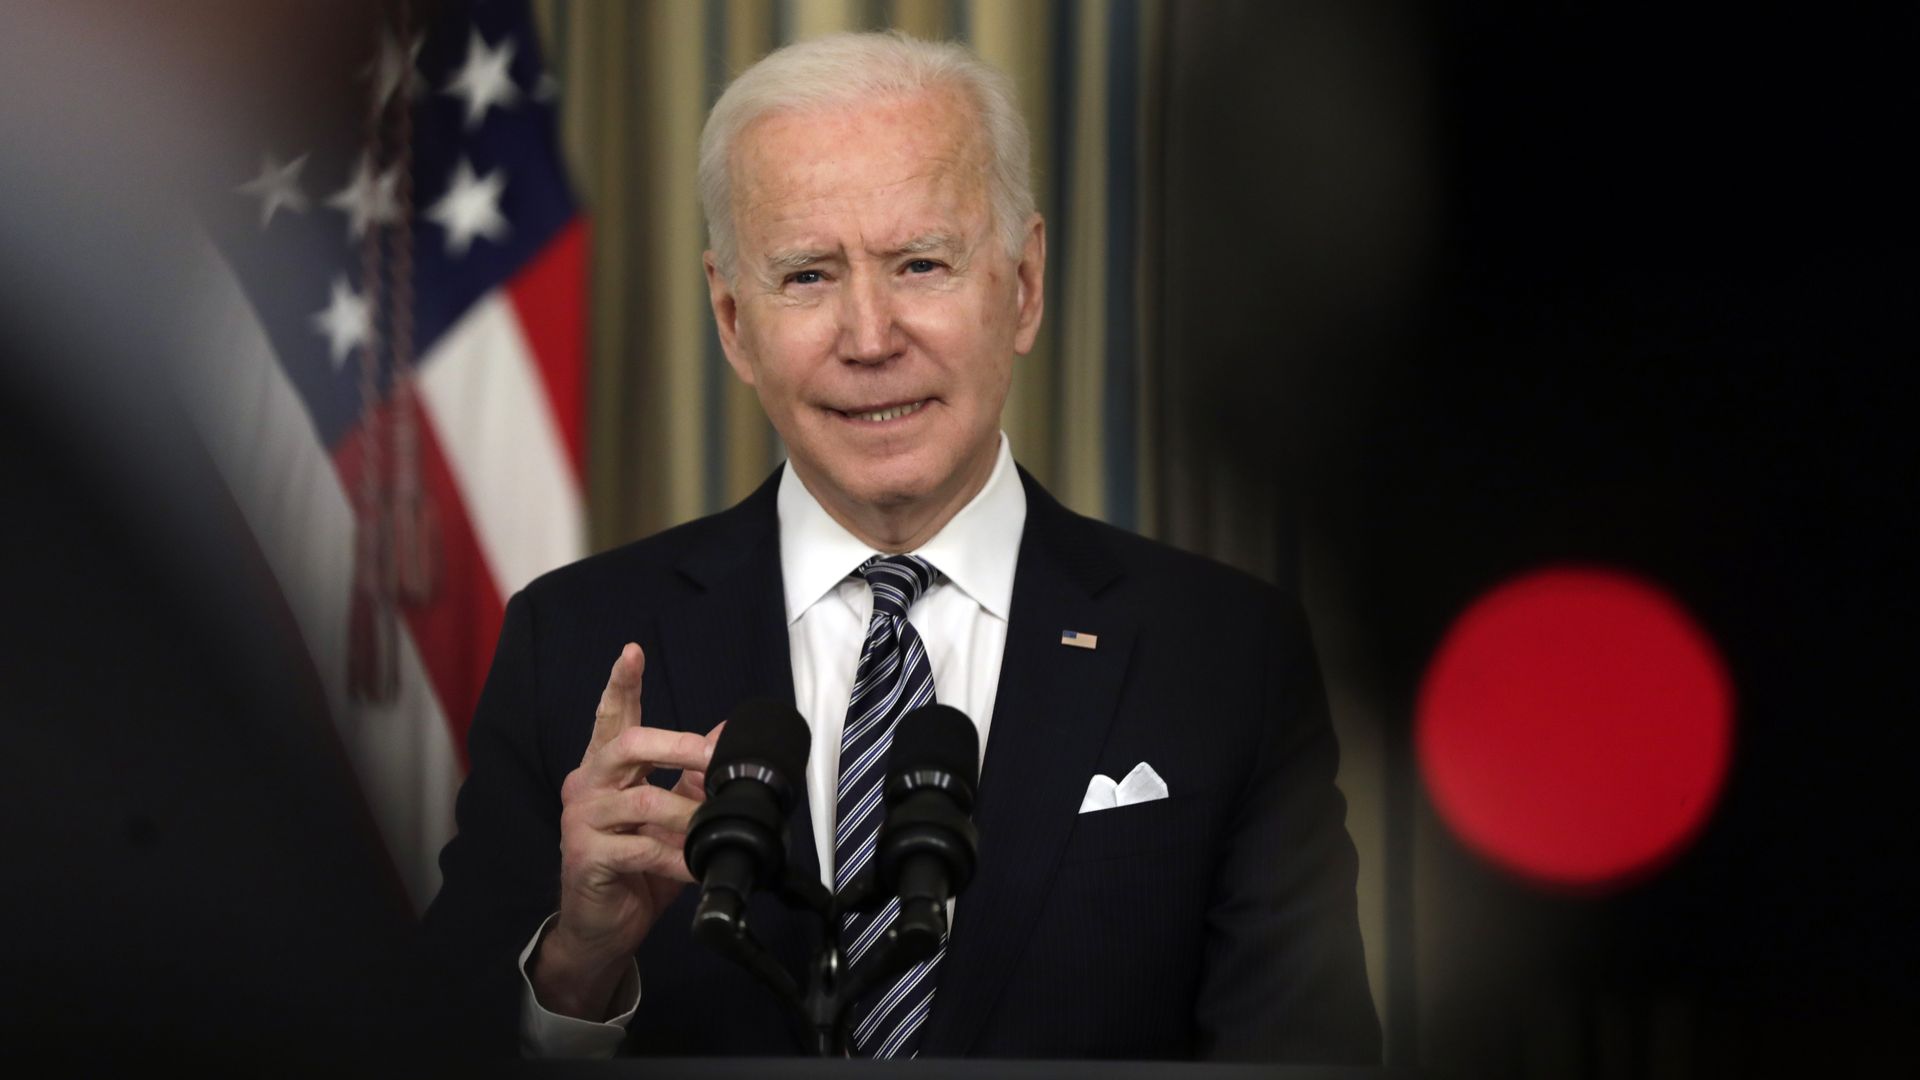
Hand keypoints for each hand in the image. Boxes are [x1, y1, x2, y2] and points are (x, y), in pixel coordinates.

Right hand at [532, 642, 722, 1019]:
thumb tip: (726, 734)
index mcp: (606, 769)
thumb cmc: (636, 867)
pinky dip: (676, 859)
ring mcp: (582, 821)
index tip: (632, 651)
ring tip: (710, 830)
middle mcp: (587, 785)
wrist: (603, 927)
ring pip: (641, 800)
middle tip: (712, 755)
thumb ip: (691, 776)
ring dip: (686, 816)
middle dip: (677, 745)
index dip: (622, 684)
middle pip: (627, 746)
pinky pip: (640, 849)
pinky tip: (693, 867)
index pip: (612, 717)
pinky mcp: (585, 857)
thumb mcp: (669, 816)